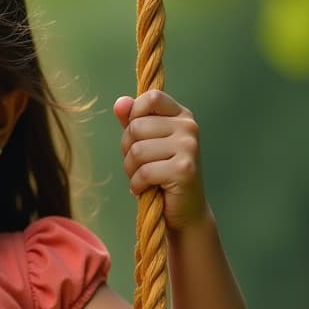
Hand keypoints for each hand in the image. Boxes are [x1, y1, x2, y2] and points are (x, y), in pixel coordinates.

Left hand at [113, 89, 206, 230]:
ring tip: (141, 178)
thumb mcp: (144, 142)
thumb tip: (120, 102)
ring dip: (130, 169)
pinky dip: (137, 184)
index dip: (133, 116)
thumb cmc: (160, 173)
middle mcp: (189, 127)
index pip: (151, 97)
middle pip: (136, 127)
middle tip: (137, 165)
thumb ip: (132, 120)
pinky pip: (144, 171)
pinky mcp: (184, 169)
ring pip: (137, 150)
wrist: (184, 210)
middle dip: (127, 149)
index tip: (136, 137)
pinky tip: (144, 189)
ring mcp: (189, 147)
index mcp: (181, 115)